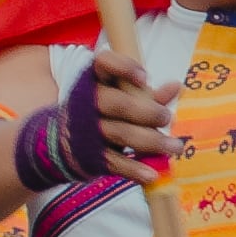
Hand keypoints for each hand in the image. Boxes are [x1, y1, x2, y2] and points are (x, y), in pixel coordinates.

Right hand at [90, 48, 181, 174]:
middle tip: (167, 118)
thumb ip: (148, 94)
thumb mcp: (121, 98)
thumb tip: (177, 87)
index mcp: (94, 79)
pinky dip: (135, 169)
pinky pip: (114, 162)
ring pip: (120, 133)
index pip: (104, 63)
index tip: (145, 77)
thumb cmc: (101, 113)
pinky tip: (153, 173)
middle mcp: (86, 102)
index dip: (123, 68)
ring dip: (151, 141)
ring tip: (175, 147)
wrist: (58, 142)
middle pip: (116, 103)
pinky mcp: (90, 155)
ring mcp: (86, 130)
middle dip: (145, 111)